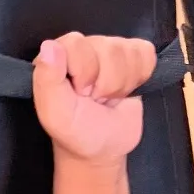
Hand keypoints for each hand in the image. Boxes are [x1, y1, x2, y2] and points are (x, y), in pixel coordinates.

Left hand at [32, 34, 157, 164]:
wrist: (104, 149)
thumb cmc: (75, 131)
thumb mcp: (55, 113)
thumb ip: (47, 79)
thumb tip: (50, 45)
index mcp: (57, 55)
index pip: (77, 44)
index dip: (84, 73)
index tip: (79, 94)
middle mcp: (83, 46)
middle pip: (108, 47)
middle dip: (105, 83)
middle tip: (94, 100)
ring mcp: (109, 49)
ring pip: (128, 52)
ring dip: (120, 85)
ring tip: (107, 98)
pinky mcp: (134, 56)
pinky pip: (145, 53)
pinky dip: (140, 77)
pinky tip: (125, 91)